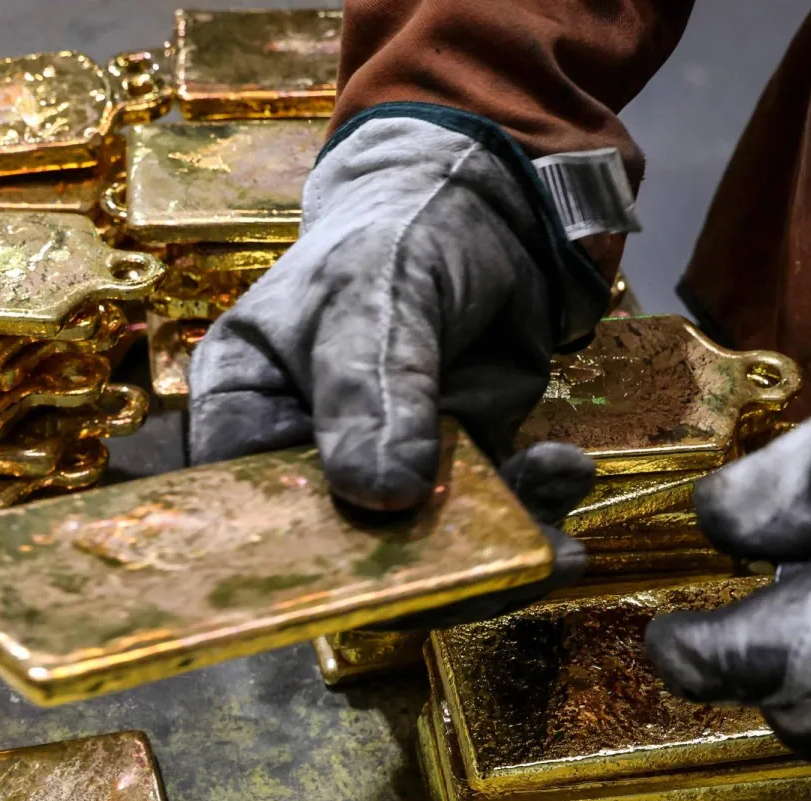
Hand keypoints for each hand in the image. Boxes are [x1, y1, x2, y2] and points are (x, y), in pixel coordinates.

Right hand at [188, 108, 609, 615]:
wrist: (493, 207)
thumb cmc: (401, 229)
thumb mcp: (376, 292)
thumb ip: (373, 387)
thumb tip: (379, 496)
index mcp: (249, 404)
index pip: (244, 502)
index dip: (286, 557)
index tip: (354, 583)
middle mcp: (309, 452)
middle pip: (339, 546)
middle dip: (415, 574)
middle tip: (480, 582)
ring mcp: (387, 466)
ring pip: (425, 544)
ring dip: (492, 552)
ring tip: (552, 546)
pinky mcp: (458, 468)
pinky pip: (490, 516)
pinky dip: (534, 510)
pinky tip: (567, 475)